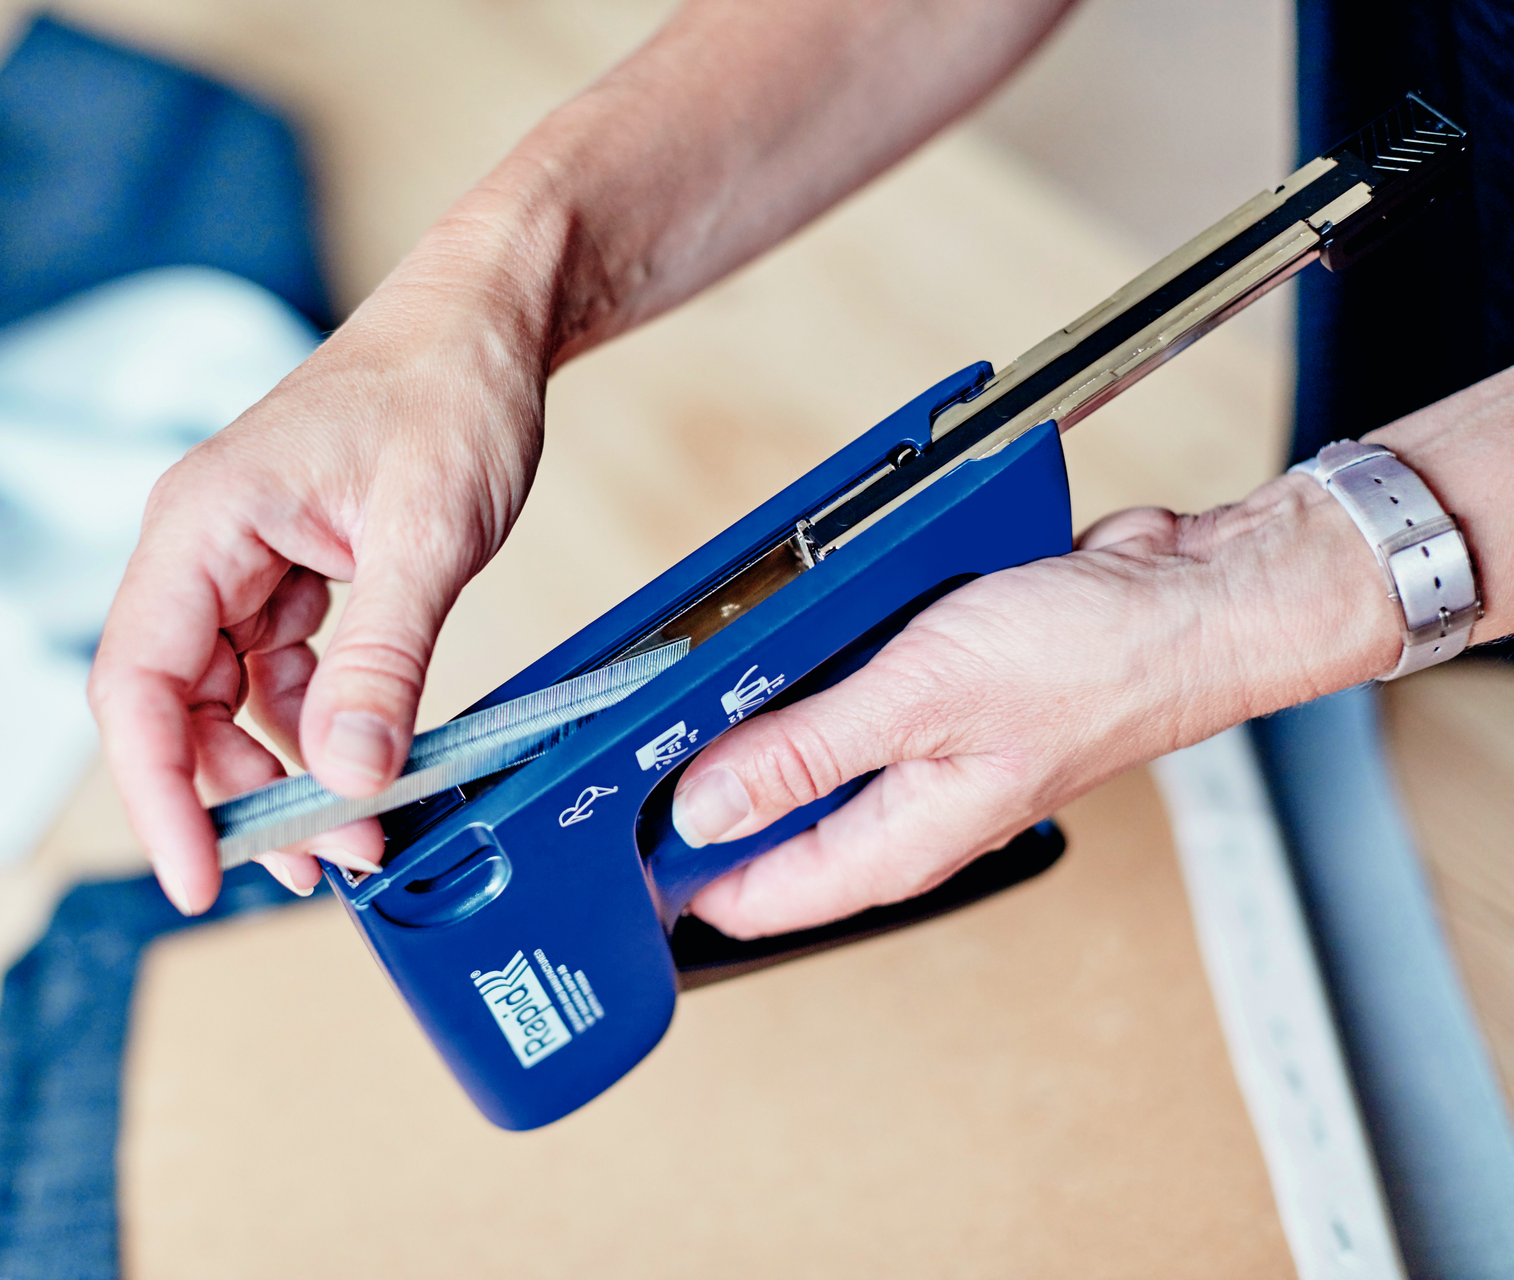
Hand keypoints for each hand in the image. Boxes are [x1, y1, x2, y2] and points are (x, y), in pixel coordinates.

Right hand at [89, 240, 548, 912]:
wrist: (486, 322)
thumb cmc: (450, 387)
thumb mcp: (427, 531)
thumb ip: (383, 659)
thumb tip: (348, 776)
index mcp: (203, 524)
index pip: (138, 686)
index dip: (159, 796)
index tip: (198, 877)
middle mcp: (203, 548)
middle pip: (178, 710)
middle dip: (242, 798)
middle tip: (328, 863)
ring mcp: (243, 564)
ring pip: (230, 706)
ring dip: (285, 776)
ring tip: (358, 833)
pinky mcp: (289, 578)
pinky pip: (280, 680)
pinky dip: (318, 732)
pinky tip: (366, 765)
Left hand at [671, 480, 1398, 938]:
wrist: (1189, 602)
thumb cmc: (1092, 661)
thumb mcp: (919, 699)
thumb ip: (804, 755)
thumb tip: (704, 805)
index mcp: (896, 842)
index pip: (756, 897)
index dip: (675, 876)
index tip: (607, 839)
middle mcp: (903, 813)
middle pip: (770, 831)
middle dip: (699, 795)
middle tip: (632, 740)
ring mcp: (919, 759)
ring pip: (803, 761)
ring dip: (751, 727)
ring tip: (694, 682)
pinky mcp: (933, 702)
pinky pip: (844, 703)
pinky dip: (805, 678)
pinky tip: (779, 640)